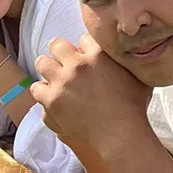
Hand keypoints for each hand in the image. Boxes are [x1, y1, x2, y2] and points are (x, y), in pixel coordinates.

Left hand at [32, 34, 151, 147]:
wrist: (120, 134)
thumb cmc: (133, 106)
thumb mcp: (136, 74)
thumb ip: (125, 58)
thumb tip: (121, 50)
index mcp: (99, 54)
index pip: (83, 38)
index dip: (85, 48)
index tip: (87, 58)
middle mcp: (78, 65)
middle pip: (56, 44)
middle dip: (60, 52)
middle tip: (66, 64)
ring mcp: (62, 83)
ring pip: (42, 63)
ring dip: (49, 70)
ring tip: (55, 78)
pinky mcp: (52, 101)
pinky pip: (36, 88)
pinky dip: (43, 92)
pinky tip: (52, 96)